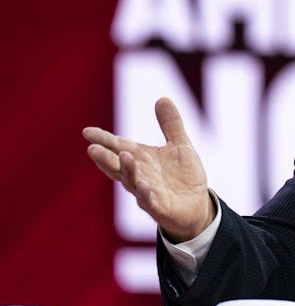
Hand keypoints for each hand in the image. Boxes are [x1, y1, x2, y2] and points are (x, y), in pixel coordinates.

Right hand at [82, 97, 213, 241]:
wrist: (197, 205)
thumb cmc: (183, 175)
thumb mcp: (180, 145)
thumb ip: (171, 124)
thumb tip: (162, 98)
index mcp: (141, 159)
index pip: (119, 147)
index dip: (104, 140)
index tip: (87, 132)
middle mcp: (139, 175)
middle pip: (118, 166)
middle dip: (106, 158)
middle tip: (92, 148)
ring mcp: (147, 192)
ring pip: (132, 182)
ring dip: (127, 170)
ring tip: (123, 156)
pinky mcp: (159, 207)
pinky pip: (149, 201)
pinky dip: (145, 193)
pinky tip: (143, 185)